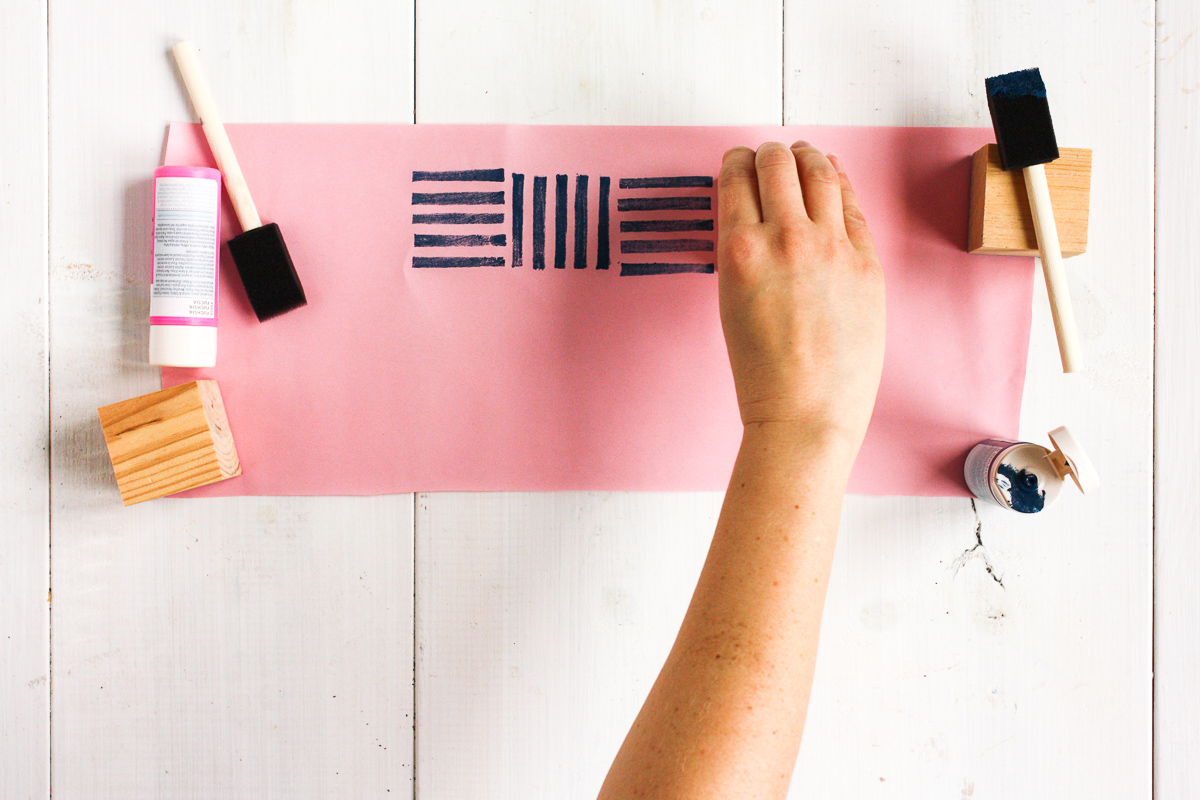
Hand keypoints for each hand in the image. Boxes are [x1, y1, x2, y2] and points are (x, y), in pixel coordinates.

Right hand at [717, 141, 885, 448]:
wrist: (806, 414)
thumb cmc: (761, 372)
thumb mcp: (730, 302)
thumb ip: (740, 251)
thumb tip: (751, 215)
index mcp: (740, 250)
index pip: (736, 178)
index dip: (736, 162)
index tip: (738, 162)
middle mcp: (786, 237)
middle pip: (778, 164)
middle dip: (770, 155)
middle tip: (769, 157)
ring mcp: (832, 247)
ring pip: (820, 173)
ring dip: (807, 157)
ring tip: (803, 156)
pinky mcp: (867, 262)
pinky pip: (853, 206)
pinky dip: (840, 184)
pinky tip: (834, 178)